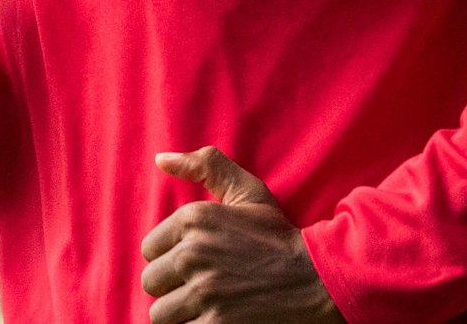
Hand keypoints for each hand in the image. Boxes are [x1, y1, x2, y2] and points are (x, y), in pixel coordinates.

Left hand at [139, 146, 342, 322]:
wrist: (316, 279)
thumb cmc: (278, 236)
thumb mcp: (247, 191)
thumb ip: (205, 165)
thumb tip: (160, 159)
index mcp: (193, 219)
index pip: (149, 250)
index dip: (170, 258)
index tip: (195, 263)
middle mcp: (193, 254)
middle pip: (151, 282)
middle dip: (172, 287)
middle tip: (201, 286)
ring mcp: (204, 292)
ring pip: (160, 313)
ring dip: (180, 313)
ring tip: (206, 306)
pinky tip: (216, 319)